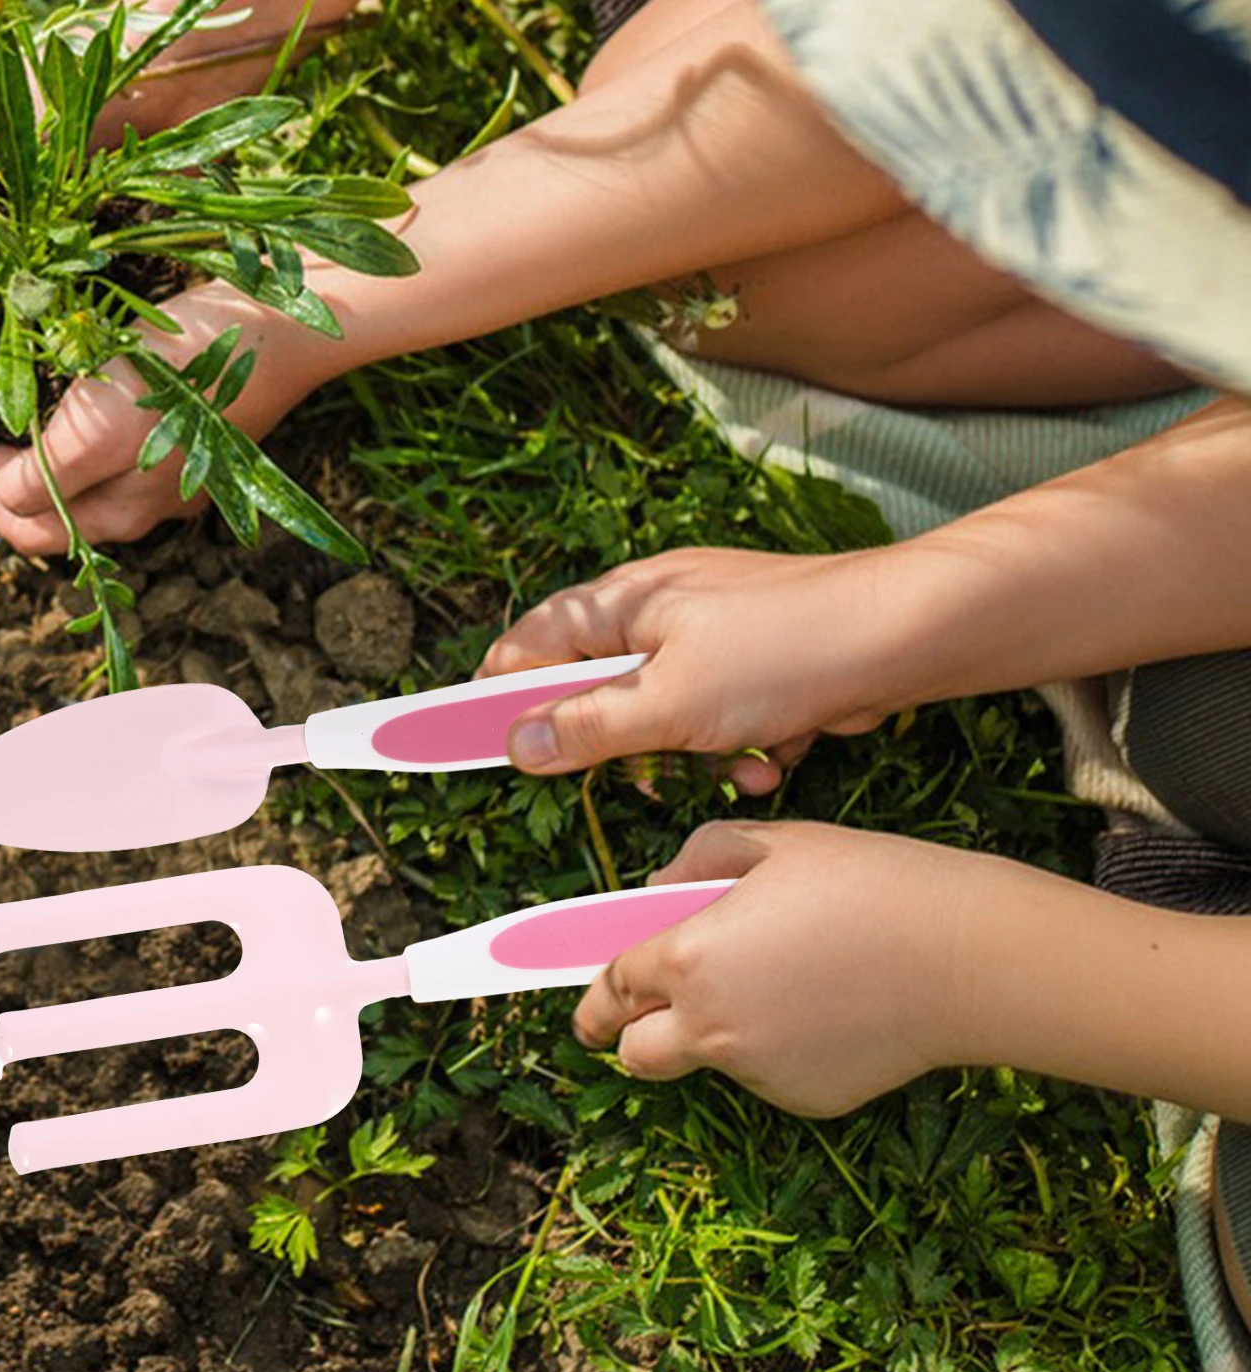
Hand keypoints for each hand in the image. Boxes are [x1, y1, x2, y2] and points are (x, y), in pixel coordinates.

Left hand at [0, 282, 342, 553]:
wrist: (288, 321)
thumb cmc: (192, 372)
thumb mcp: (102, 427)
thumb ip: (46, 474)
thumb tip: (1, 493)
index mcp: (117, 510)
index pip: (17, 521)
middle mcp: (142, 500)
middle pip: (43, 501)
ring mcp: (172, 465)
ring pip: (78, 467)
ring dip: (30, 433)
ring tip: (1, 383)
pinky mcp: (193, 425)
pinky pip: (115, 433)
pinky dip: (74, 410)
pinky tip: (68, 370)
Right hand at [479, 548, 908, 790]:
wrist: (901, 636)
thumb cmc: (782, 653)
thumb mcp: (671, 703)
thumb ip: (587, 728)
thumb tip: (516, 745)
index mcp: (625, 601)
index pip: (532, 641)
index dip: (499, 690)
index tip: (470, 737)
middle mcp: (661, 608)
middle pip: (600, 685)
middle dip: (623, 740)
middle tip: (638, 770)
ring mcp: (712, 632)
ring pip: (665, 712)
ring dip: (691, 753)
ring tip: (730, 766)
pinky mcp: (757, 662)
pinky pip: (719, 716)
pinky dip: (739, 746)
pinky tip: (771, 759)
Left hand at [574, 820, 972, 1116]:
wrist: (962, 955)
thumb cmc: (864, 882)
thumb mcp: (768, 843)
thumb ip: (694, 860)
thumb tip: (658, 891)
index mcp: (687, 958)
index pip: (610, 987)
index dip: (590, 996)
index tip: (583, 1006)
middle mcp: (710, 1026)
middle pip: (636, 1054)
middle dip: (632, 1033)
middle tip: (656, 1008)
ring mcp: (758, 1071)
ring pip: (708, 1060)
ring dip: (716, 1031)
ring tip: (783, 976)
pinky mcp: (807, 1099)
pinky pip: (767, 1073)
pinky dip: (774, 1047)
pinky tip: (823, 1004)